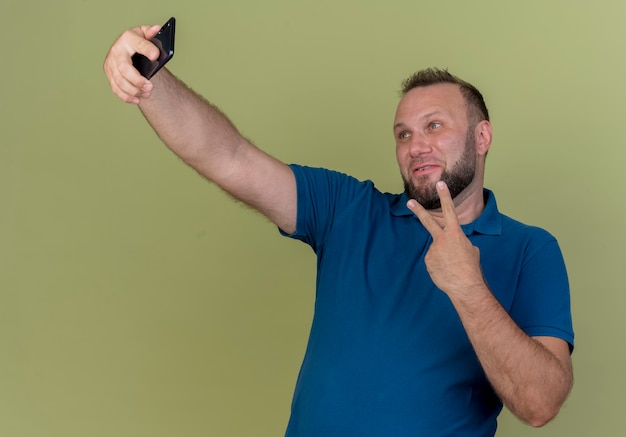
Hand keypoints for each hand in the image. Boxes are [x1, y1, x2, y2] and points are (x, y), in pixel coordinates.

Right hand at [103, 25, 161, 103]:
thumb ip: (152, 33)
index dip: (146, 49)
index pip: (137, 43)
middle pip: (124, 68)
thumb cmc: (139, 42)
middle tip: (150, 87)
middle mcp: (116, 50)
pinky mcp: (109, 75)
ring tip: (147, 93)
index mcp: (128, 38)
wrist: (128, 49)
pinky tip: (137, 99)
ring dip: (134, 90)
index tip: (156, 56)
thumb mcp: (146, 34)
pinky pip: (115, 89)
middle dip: (137, 80)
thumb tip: (157, 29)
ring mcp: (111, 64)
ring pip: (119, 81)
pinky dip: (126, 97)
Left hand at [406, 181, 484, 297]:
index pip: (449, 210)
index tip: (440, 184)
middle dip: (418, 210)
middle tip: (410, 202)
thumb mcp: (471, 250)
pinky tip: (445, 271)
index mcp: (455, 234)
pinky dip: (438, 265)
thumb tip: (454, 244)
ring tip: (451, 266)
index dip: (445, 196)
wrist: (464, 286)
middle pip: (428, 221)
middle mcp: (442, 239)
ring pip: (436, 250)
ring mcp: (432, 249)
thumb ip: (460, 242)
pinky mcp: (427, 260)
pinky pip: (433, 260)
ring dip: (442, 257)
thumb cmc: (471, 268)